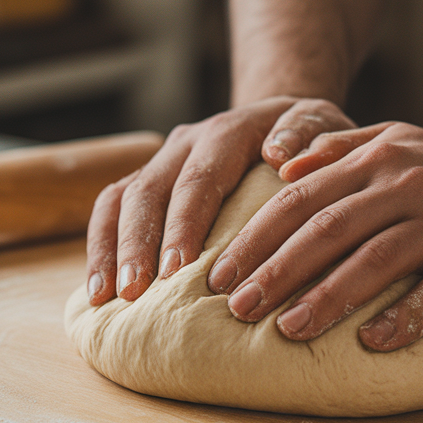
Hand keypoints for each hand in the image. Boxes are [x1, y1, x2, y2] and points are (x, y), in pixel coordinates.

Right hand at [86, 96, 356, 304]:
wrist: (282, 123)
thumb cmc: (310, 139)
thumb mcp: (324, 126)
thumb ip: (309, 133)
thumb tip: (280, 154)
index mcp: (228, 132)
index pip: (200, 179)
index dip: (185, 224)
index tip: (177, 270)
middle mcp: (187, 143)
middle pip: (150, 191)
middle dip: (138, 244)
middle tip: (135, 293)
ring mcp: (162, 162)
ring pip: (121, 200)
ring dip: (111, 250)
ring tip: (106, 299)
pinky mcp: (147, 183)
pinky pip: (110, 211)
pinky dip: (101, 250)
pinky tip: (98, 294)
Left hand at [206, 122, 422, 350]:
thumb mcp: (398, 144)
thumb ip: (340, 150)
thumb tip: (281, 167)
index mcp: (379, 158)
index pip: (301, 197)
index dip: (256, 238)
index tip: (217, 274)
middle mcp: (409, 185)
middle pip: (328, 229)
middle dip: (276, 271)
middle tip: (236, 309)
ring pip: (377, 261)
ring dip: (328, 298)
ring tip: (288, 329)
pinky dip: (406, 319)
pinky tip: (373, 345)